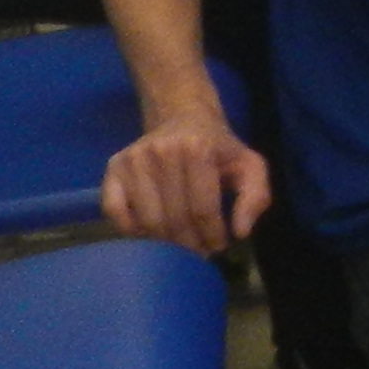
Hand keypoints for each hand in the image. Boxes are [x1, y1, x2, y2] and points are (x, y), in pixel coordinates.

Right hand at [102, 99, 269, 256]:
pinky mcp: (112, 167)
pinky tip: (151, 232)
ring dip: (164, 243)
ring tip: (179, 245)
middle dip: (190, 244)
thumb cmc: (218, 148)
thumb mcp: (249, 166)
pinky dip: (132, 231)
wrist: (183, 117)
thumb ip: (256, 197)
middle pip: (174, 219)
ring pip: (147, 222)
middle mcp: (161, 151)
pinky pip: (115, 212)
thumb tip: (240, 232)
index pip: (203, 209)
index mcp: (197, 148)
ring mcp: (132, 159)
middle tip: (198, 252)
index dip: (212, 236)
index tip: (217, 247)